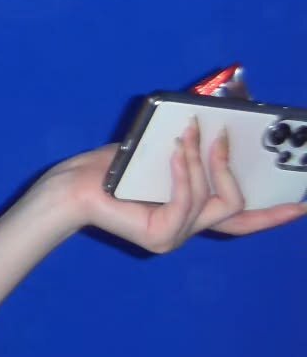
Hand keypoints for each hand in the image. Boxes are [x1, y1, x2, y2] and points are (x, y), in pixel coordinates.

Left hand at [54, 119, 306, 250]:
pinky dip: (184, 174)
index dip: (273, 214)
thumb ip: (188, 149)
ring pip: (212, 201)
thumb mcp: (158, 152)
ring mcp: (174, 236)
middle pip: (235, 208)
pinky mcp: (160, 235)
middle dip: (230, 169)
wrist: (72, 183)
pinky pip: (186, 202)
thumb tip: (214, 120)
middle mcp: (186, 229)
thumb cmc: (110, 167)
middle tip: (222, 139)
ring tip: (190, 136)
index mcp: (190, 212)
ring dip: (202, 163)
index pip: (242, 220)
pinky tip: (176, 153)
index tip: (301, 204)